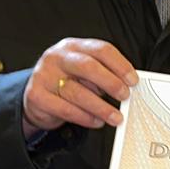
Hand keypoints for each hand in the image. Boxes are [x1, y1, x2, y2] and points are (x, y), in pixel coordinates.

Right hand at [21, 38, 137, 138]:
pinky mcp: (36, 95)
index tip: (133, 80)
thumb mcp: (85, 73)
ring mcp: (44, 75)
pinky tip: (96, 121)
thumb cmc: (68, 81)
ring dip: (101, 107)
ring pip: (77, 92)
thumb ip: (104, 75)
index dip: (120, 65)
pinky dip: (85, 117)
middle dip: (111, 83)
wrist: (37, 95)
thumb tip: (128, 88)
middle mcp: (57, 57)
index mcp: (74, 47)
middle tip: (125, 96)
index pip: (101, 49)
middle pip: (87, 66)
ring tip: (115, 117)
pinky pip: (66, 109)